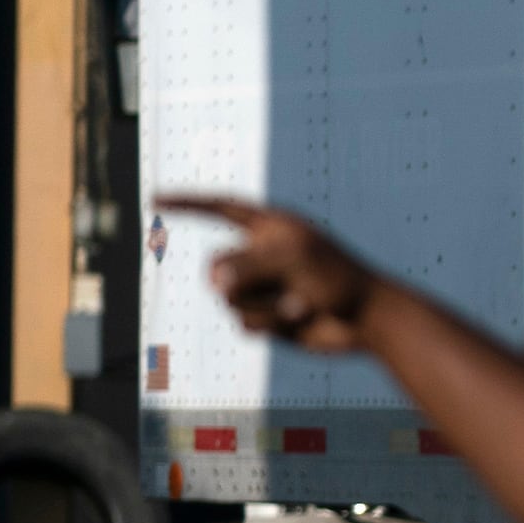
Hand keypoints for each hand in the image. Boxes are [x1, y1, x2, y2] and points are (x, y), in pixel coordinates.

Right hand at [160, 196, 380, 352]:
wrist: (368, 319)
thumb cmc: (338, 278)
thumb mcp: (292, 259)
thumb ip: (247, 264)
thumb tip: (213, 281)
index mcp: (270, 228)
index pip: (219, 208)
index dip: (186, 203)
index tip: (155, 198)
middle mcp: (261, 255)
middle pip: (216, 267)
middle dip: (244, 280)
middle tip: (283, 281)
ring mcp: (262, 287)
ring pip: (228, 300)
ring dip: (265, 305)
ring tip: (302, 302)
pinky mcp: (266, 318)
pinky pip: (242, 324)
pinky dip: (269, 324)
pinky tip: (300, 318)